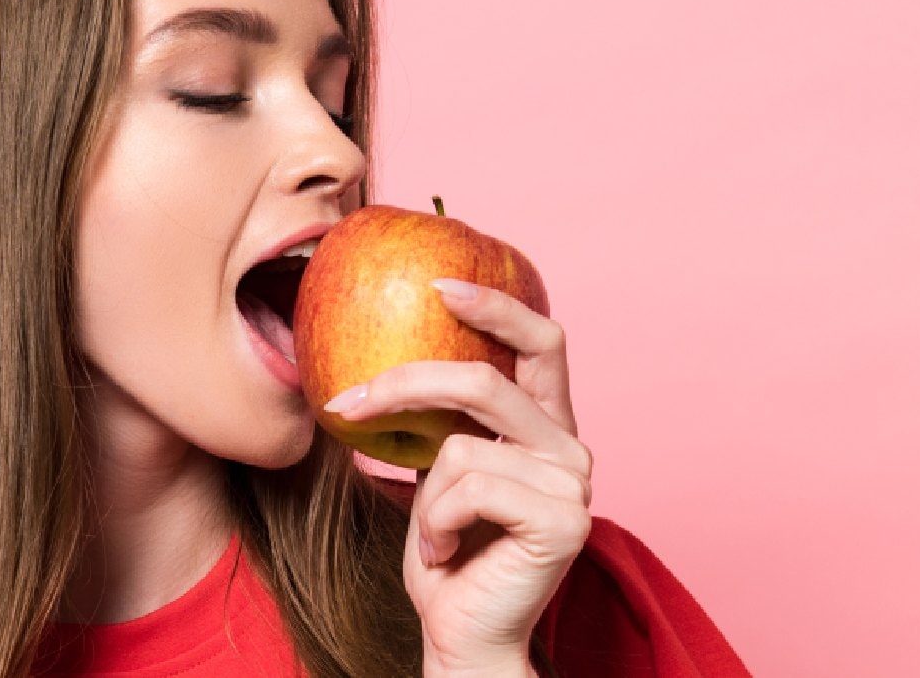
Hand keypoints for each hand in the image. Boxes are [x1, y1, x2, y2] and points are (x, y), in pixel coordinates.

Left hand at [324, 278, 592, 674]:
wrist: (462, 635)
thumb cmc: (447, 555)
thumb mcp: (435, 470)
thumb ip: (439, 419)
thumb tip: (380, 357)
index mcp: (545, 426)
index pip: (541, 342)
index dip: (497, 306)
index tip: (439, 285)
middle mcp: (569, 447)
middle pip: (485, 380)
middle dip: (406, 384)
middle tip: (346, 402)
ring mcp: (573, 483)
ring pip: (462, 445)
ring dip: (424, 496)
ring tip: (434, 536)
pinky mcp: (563, 519)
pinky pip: (468, 488)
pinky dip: (437, 523)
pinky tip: (448, 554)